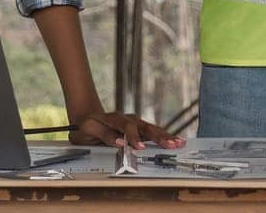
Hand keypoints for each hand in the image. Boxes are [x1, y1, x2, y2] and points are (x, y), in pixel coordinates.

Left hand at [69, 111, 185, 149]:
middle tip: (169, 144)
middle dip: (158, 136)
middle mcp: (127, 119)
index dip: (133, 136)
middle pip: (144, 126)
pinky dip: (165, 137)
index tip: (139, 147)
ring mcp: (135, 123)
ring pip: (152, 129)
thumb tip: (121, 142)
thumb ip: (104, 135)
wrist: (88, 118)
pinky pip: (153, 133)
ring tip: (179, 143)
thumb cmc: (87, 127)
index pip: (126, 126)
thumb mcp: (88, 130)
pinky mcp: (139, 129)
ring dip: (165, 136)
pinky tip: (177, 141)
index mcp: (114, 118)